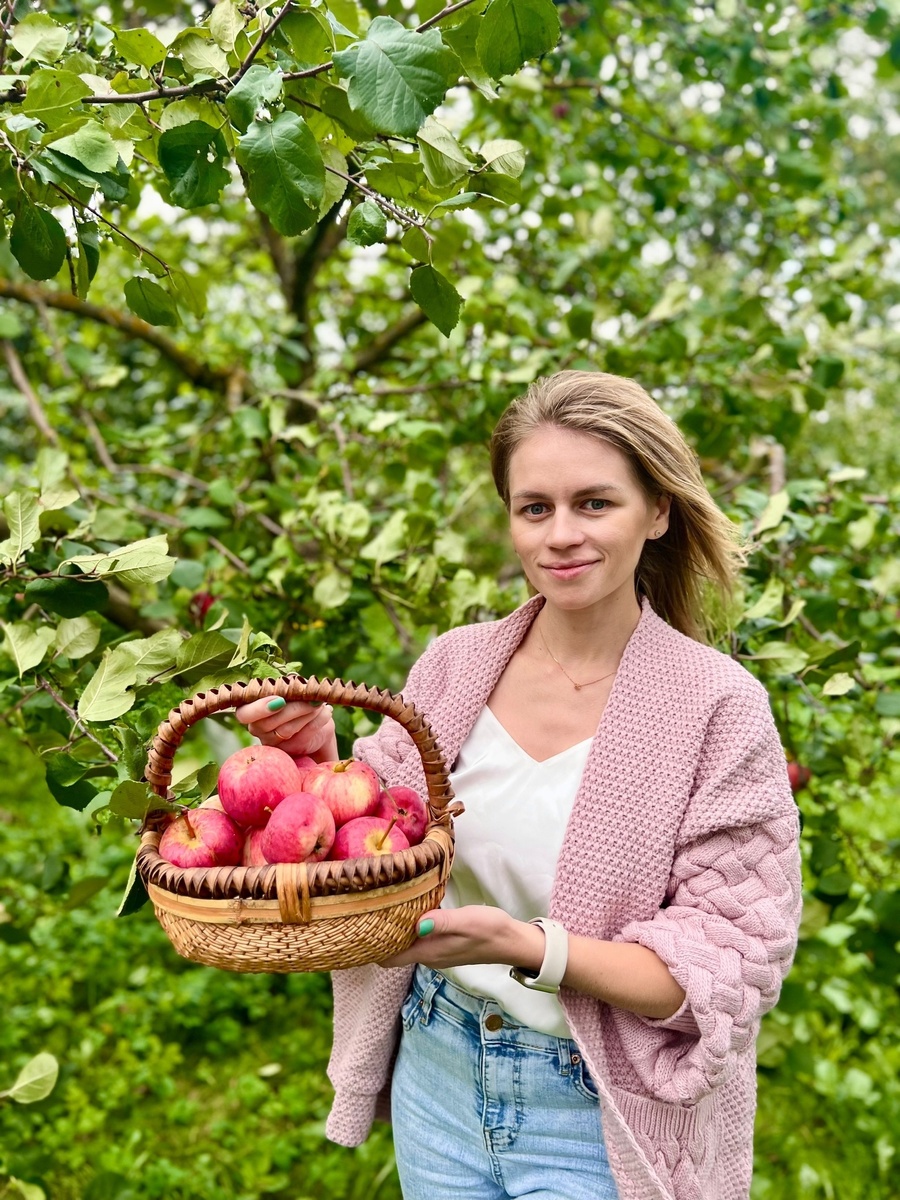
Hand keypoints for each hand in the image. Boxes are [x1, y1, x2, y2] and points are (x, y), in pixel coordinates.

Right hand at [234, 696, 337, 761]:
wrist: (317, 723)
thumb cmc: (298, 700)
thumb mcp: (291, 690)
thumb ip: (287, 687)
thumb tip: (293, 683)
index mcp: (250, 710)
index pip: (244, 714)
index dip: (260, 709)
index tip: (280, 701)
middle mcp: (257, 728)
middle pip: (268, 723)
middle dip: (294, 708)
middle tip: (312, 699)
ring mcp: (272, 743)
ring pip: (286, 730)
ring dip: (307, 713)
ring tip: (320, 703)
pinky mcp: (290, 751)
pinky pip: (303, 737)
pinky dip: (318, 721)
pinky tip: (326, 711)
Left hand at [378, 905, 543, 972]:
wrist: (512, 941)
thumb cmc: (490, 930)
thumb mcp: (467, 921)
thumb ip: (442, 922)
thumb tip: (416, 925)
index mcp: (429, 952)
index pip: (389, 958)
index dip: (372, 947)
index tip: (359, 928)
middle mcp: (428, 956)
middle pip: (392, 951)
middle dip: (378, 936)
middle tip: (365, 910)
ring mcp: (436, 951)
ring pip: (404, 944)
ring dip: (393, 930)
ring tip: (381, 907)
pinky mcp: (443, 943)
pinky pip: (417, 939)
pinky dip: (407, 928)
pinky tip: (407, 910)